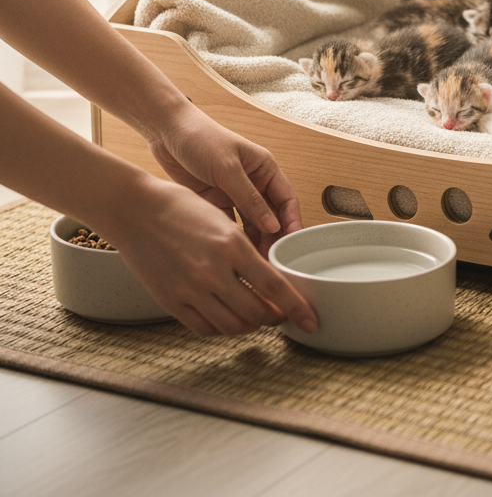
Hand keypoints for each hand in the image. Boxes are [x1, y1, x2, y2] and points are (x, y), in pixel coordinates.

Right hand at [102, 176, 316, 336]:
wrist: (136, 210)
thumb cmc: (181, 208)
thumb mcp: (223, 222)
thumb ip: (245, 252)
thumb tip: (268, 280)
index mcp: (232, 245)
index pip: (274, 287)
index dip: (296, 309)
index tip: (310, 321)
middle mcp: (213, 271)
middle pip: (257, 312)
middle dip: (275, 319)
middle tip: (282, 316)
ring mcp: (190, 290)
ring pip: (233, 325)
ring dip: (251, 326)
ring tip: (257, 317)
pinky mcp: (170, 302)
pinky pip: (205, 328)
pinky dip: (223, 329)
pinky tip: (229, 319)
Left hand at [147, 100, 301, 255]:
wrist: (166, 132)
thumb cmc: (201, 139)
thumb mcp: (227, 168)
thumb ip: (249, 198)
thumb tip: (272, 225)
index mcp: (265, 169)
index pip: (287, 200)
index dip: (292, 223)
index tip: (292, 245)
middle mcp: (254, 183)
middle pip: (271, 216)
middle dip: (274, 239)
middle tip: (271, 262)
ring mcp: (234, 194)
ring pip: (252, 224)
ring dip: (254, 242)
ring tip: (253, 263)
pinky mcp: (216, 203)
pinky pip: (230, 225)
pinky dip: (233, 239)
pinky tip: (232, 255)